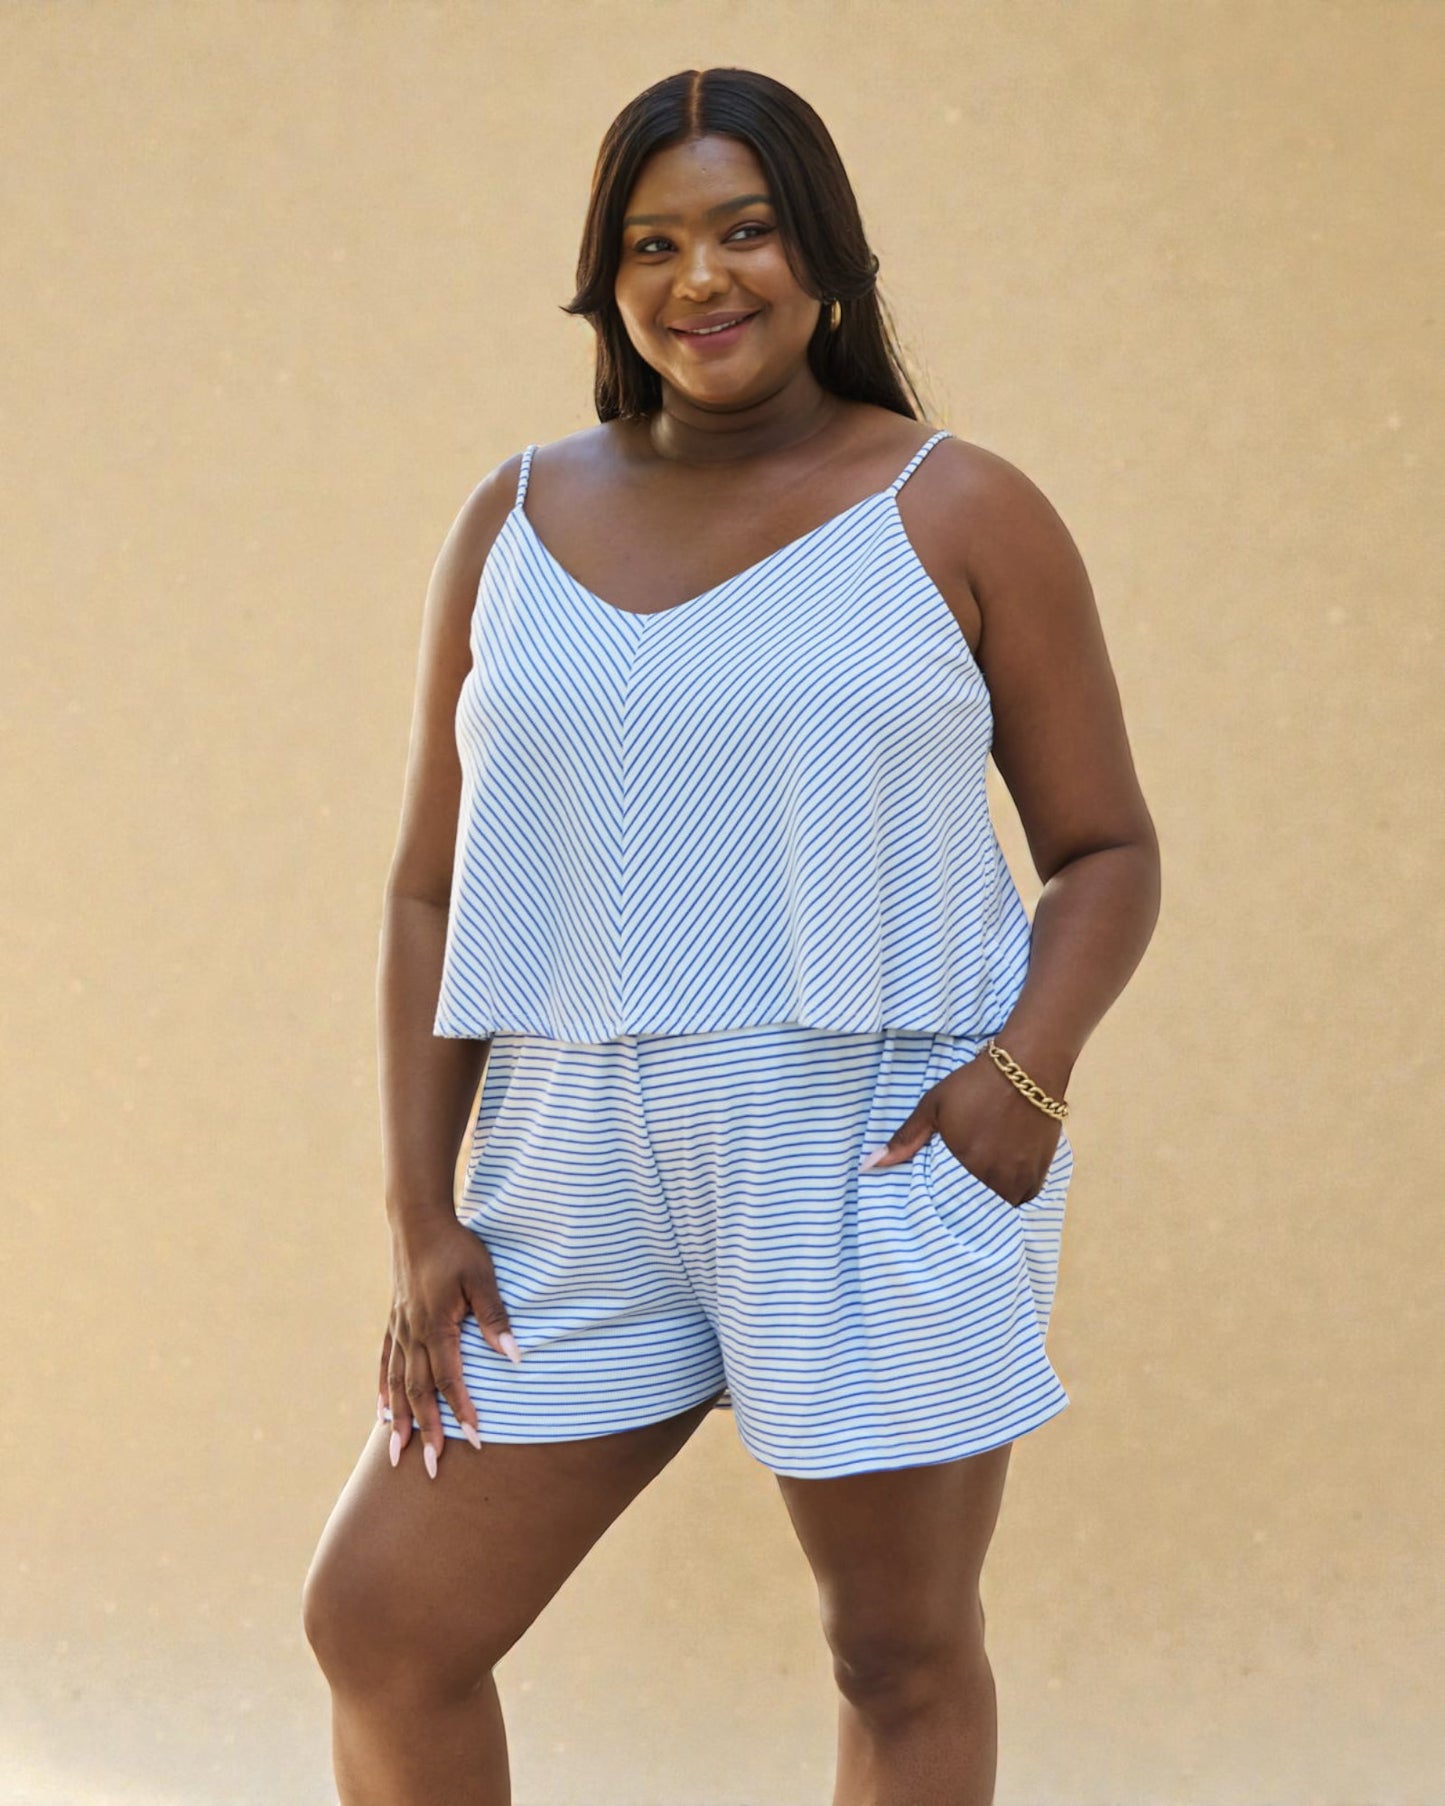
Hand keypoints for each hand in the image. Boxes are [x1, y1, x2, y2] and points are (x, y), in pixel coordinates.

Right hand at [379, 1215, 521, 1478]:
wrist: (417, 1220)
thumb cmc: (457, 1246)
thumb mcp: (482, 1276)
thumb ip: (495, 1317)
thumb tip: (514, 1356)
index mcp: (435, 1325)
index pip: (449, 1379)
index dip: (461, 1411)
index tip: (474, 1441)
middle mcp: (412, 1333)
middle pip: (418, 1392)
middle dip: (426, 1432)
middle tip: (431, 1469)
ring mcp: (399, 1328)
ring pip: (396, 1384)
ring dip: (400, 1421)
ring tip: (396, 1455)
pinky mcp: (393, 1320)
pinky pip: (385, 1363)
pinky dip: (384, 1391)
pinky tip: (382, 1413)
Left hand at [857, 1051, 1061, 1206]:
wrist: (1028, 1068)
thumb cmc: (975, 1085)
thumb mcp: (933, 1106)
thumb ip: (905, 1139)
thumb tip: (868, 1165)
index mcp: (966, 1165)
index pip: (948, 1205)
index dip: (942, 1206)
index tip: (935, 1202)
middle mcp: (996, 1178)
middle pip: (976, 1208)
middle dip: (965, 1206)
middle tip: (955, 1197)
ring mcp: (1022, 1177)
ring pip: (1002, 1205)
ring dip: (990, 1200)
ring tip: (978, 1190)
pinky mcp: (1041, 1172)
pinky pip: (1024, 1198)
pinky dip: (1013, 1193)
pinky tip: (1002, 1180)